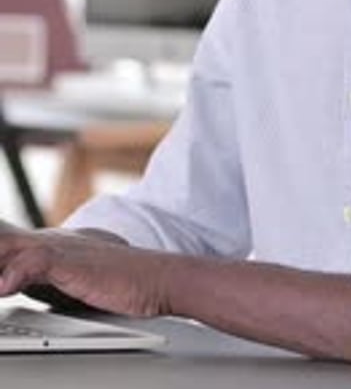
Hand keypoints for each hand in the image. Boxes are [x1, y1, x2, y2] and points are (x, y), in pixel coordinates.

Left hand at [0, 223, 171, 316]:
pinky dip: (14, 274)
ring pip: (9, 246)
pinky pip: (34, 263)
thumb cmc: (121, 286)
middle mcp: (50, 240)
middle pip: (3, 237)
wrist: (159, 279)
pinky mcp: (72, 261)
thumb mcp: (71, 283)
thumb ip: (40, 280)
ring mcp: (60, 247)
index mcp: (48, 245)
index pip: (6, 240)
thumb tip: (9, 283)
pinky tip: (4, 287)